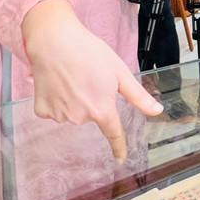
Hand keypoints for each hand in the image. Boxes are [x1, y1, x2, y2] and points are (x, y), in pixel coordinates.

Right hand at [23, 0, 163, 161]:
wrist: (54, 41)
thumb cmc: (90, 53)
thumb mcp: (120, 73)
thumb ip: (138, 96)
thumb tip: (157, 112)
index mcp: (102, 109)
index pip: (113, 134)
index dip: (118, 146)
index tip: (120, 158)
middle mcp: (80, 117)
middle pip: (92, 116)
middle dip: (93, 101)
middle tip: (89, 78)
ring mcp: (59, 115)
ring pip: (73, 113)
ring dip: (75, 100)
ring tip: (73, 77)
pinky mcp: (42, 110)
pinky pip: (55, 110)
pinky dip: (57, 99)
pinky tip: (57, 82)